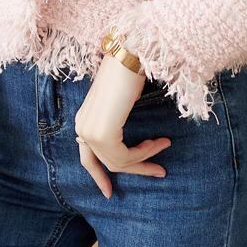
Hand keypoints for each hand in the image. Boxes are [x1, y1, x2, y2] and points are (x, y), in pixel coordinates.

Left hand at [75, 55, 169, 199]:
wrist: (132, 53)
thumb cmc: (130, 72)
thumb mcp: (120, 103)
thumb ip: (116, 125)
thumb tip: (126, 148)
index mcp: (84, 121)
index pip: (88, 158)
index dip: (99, 177)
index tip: (109, 192)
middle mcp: (82, 128)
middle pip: (108, 163)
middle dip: (136, 169)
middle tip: (160, 172)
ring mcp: (90, 132)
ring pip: (119, 162)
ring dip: (145, 158)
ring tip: (164, 144)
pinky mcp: (102, 134)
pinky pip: (124, 157)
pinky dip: (145, 153)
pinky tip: (159, 142)